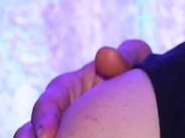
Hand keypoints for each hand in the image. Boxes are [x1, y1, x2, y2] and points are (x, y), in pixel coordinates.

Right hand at [13, 40, 151, 137]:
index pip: (49, 102)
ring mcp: (64, 130)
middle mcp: (59, 113)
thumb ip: (126, 55)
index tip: (46, 135)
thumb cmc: (140, 74)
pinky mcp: (74, 136)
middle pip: (33, 131)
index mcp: (68, 88)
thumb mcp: (137, 60)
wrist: (151, 98)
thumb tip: (104, 55)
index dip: (44, 118)